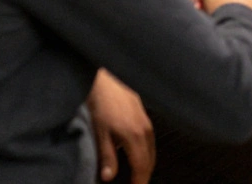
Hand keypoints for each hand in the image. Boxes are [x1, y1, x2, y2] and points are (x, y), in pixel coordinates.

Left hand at [87, 69, 154, 183]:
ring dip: (146, 164)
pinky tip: (136, 153)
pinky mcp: (144, 115)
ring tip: (136, 175)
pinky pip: (149, 139)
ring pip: (151, 150)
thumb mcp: (100, 133)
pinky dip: (145, 151)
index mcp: (135, 137)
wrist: (107, 78)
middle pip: (150, 161)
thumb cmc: (102, 102)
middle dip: (144, 175)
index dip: (140, 182)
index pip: (142, 168)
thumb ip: (107, 157)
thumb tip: (109, 177)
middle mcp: (145, 131)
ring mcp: (146, 122)